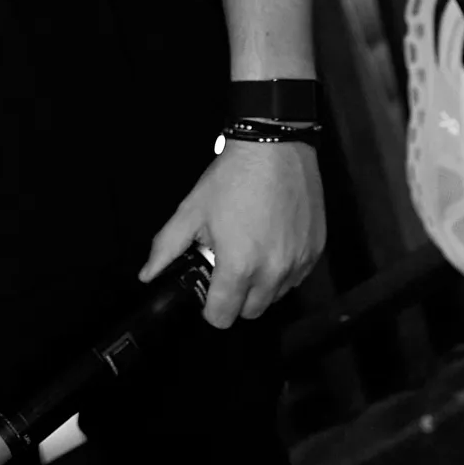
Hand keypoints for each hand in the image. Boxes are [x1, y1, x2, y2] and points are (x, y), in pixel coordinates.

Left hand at [139, 139, 325, 329]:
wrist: (275, 146)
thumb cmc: (233, 176)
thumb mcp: (192, 209)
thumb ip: (166, 248)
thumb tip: (147, 274)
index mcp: (239, 267)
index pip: (222, 318)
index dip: (210, 308)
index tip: (208, 291)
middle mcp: (273, 272)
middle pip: (251, 312)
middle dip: (236, 298)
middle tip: (229, 267)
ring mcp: (299, 263)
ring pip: (276, 296)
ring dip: (262, 285)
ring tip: (252, 250)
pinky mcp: (316, 251)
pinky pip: (297, 276)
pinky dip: (284, 269)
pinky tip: (274, 242)